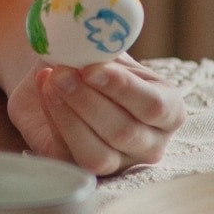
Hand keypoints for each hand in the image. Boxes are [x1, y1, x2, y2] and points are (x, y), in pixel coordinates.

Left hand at [7, 55, 183, 176]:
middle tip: (61, 72)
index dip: (121, 89)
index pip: (153, 106)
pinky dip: (52, 121)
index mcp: (169, 110)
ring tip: (51, 81)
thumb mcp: (106, 50)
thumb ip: (105, 49)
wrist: (62, 73)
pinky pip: (66, 155)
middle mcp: (150, 143)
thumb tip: (92, 43)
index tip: (91, 69)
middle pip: (123, 132)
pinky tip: (44, 91)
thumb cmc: (94, 60)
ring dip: (68, 115)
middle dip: (87, 100)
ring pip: (96, 154)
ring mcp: (118, 162)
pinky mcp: (82, 170)